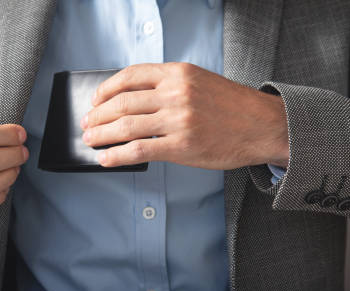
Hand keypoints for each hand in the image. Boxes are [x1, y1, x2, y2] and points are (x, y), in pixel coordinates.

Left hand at [81, 63, 288, 169]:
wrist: (263, 126)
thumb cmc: (232, 106)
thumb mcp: (200, 81)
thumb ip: (169, 86)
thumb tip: (132, 101)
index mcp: (178, 73)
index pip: (130, 76)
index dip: (106, 89)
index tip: (95, 100)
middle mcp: (176, 93)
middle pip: (122, 102)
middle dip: (98, 115)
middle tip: (87, 125)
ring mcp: (178, 120)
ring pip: (126, 127)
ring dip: (101, 136)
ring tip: (90, 142)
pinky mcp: (181, 146)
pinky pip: (138, 151)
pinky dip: (116, 155)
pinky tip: (106, 159)